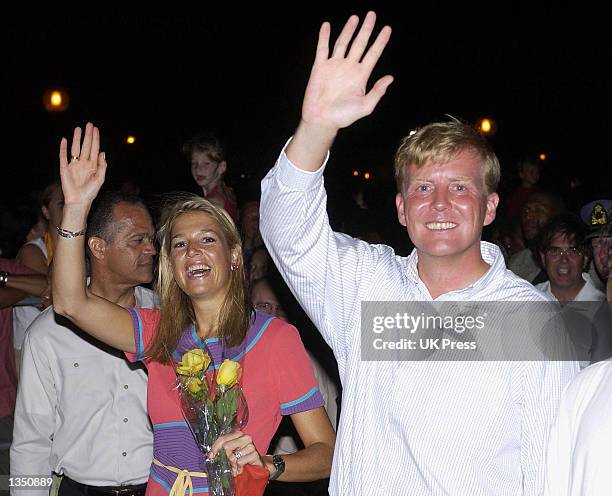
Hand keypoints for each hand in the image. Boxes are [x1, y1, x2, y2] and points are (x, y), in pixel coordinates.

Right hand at [59, 123, 106, 205]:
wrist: (79, 201)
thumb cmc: (90, 192)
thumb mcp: (100, 179)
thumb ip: (102, 166)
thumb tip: (103, 152)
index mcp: (93, 165)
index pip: (94, 149)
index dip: (95, 139)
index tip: (95, 129)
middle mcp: (84, 163)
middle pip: (86, 146)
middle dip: (88, 135)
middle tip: (89, 125)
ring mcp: (74, 165)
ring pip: (75, 148)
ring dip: (77, 138)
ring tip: (78, 129)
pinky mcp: (65, 168)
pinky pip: (63, 156)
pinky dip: (63, 148)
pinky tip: (64, 140)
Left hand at [210, 430, 265, 476]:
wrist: (257, 465)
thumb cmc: (242, 458)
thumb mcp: (232, 452)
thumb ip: (223, 450)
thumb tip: (210, 455)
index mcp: (238, 434)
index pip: (223, 438)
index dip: (215, 447)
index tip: (211, 456)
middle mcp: (245, 437)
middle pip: (226, 446)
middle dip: (225, 457)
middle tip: (229, 463)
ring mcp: (251, 445)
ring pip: (233, 456)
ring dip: (232, 464)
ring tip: (236, 466)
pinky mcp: (255, 454)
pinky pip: (240, 462)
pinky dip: (239, 468)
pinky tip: (242, 468)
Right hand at [301, 11, 392, 130]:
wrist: (321, 120)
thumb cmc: (343, 116)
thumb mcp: (365, 106)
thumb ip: (377, 92)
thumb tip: (390, 78)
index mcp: (361, 75)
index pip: (373, 54)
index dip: (380, 41)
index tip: (387, 29)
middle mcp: (349, 68)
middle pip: (360, 44)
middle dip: (366, 29)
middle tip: (372, 15)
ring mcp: (334, 66)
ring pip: (343, 42)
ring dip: (348, 30)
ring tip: (355, 17)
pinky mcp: (320, 67)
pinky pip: (323, 49)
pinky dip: (324, 37)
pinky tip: (327, 26)